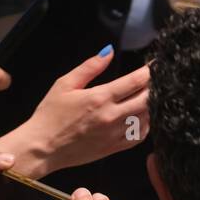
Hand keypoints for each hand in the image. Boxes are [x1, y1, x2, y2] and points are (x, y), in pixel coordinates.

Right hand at [4, 47, 149, 176]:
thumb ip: (90, 67)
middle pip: (148, 99)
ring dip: (152, 105)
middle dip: (156, 87)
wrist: (42, 148)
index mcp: (100, 97)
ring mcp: (115, 133)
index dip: (150, 71)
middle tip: (158, 80)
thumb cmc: (50, 115)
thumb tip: (109, 51)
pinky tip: (143, 117)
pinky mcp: (115, 147)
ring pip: (147, 117)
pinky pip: (141, 135)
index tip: (157, 65)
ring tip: (151, 96)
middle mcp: (112, 115)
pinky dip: (147, 124)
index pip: (135, 81)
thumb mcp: (64, 84)